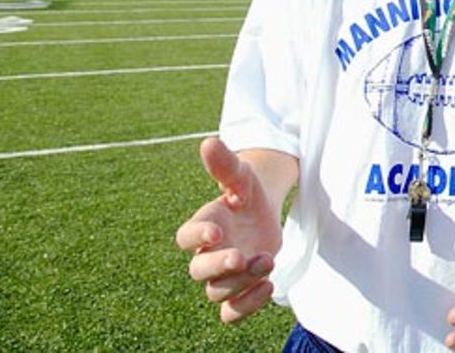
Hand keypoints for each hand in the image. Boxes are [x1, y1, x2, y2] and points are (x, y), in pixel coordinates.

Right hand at [175, 138, 282, 323]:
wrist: (261, 211)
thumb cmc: (245, 192)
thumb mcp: (241, 176)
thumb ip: (225, 164)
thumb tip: (209, 141)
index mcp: (203, 226)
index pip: (185, 238)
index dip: (196, 237)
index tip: (216, 230)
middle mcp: (208, 254)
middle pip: (198, 272)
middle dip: (218, 267)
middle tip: (241, 257)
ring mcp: (222, 275)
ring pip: (218, 292)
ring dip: (242, 282)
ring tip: (267, 260)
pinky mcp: (239, 289)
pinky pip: (231, 312)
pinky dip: (245, 307)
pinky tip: (269, 287)